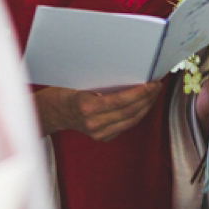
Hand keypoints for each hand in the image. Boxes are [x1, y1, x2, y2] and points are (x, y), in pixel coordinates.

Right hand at [35, 81, 163, 140]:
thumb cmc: (65, 90)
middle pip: (129, 112)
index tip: (151, 83)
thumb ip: (101, 80)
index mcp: (86, 107)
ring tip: (154, 93)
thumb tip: (128, 69)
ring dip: (145, 106)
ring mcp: (98, 133)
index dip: (139, 93)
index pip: (120, 101)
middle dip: (147, 98)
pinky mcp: (102, 138)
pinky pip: (125, 125)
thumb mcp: (80, 81)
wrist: (52, 112)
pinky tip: (143, 103)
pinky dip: (136, 114)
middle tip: (157, 84)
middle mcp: (93, 124)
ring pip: (131, 120)